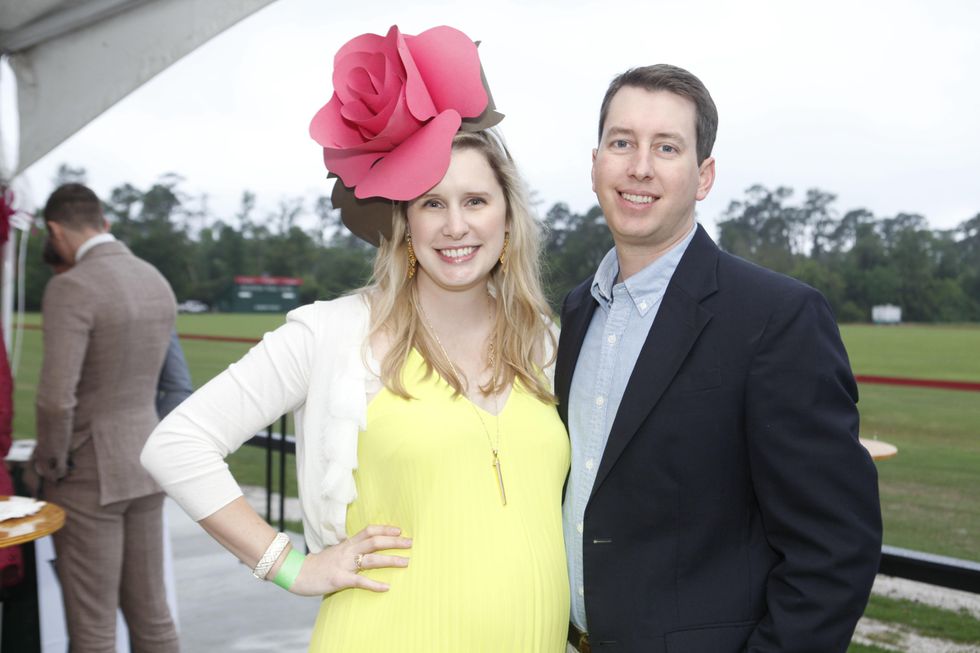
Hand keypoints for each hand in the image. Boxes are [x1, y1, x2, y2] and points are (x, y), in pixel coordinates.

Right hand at [287, 525, 410, 595]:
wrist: (296, 573)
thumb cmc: (318, 565)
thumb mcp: (335, 552)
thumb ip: (349, 550)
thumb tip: (365, 550)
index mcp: (347, 544)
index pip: (369, 531)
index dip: (385, 529)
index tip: (399, 530)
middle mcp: (347, 551)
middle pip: (374, 541)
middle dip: (394, 542)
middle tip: (411, 543)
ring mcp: (344, 565)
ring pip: (371, 559)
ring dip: (390, 560)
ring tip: (406, 562)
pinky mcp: (339, 579)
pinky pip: (359, 581)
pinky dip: (374, 584)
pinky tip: (386, 587)